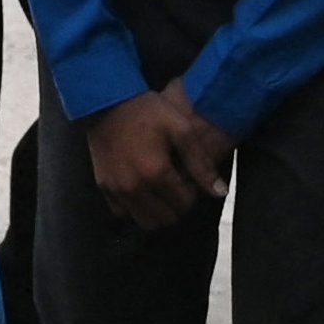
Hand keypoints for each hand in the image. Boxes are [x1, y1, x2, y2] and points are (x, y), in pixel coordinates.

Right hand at [83, 83, 229, 231]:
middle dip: (177, 206)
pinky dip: (135, 209)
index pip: (185, 203)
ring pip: (146, 222)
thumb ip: (201, 163)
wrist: (106, 102)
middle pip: (167, 218)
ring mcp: (117, 189)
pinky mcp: (103, 186)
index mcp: (157, 172)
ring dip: (158, 212)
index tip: (188, 179)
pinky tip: (141, 192)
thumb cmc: (147, 112)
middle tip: (176, 187)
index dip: (192, 194)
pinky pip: (123, 213)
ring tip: (160, 192)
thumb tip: (220, 192)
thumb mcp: (181, 129)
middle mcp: (135, 186)